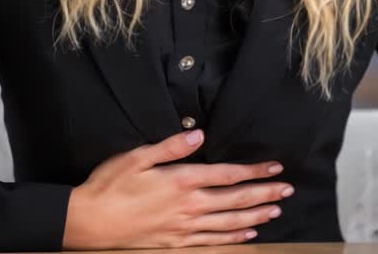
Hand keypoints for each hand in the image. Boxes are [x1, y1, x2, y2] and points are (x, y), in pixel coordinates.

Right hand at [62, 129, 293, 248]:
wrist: (88, 222)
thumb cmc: (109, 185)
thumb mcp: (137, 157)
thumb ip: (171, 146)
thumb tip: (199, 135)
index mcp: (181, 181)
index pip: (228, 175)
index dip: (254, 171)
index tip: (275, 167)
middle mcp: (188, 206)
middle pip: (235, 199)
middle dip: (264, 193)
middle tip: (288, 189)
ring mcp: (183, 227)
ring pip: (229, 222)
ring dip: (255, 215)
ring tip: (276, 210)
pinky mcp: (176, 242)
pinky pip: (212, 241)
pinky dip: (232, 237)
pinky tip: (247, 233)